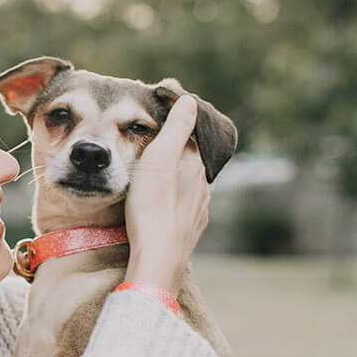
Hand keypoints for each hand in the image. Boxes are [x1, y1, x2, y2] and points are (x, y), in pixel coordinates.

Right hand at [122, 95, 209, 294]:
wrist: (158, 256)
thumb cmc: (152, 205)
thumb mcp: (159, 157)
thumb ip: (176, 127)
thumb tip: (190, 100)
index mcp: (196, 163)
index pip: (192, 136)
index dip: (178, 127)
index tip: (162, 123)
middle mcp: (203, 184)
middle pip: (192, 160)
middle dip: (178, 153)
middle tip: (155, 149)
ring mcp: (200, 208)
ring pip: (190, 185)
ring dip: (177, 178)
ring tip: (157, 177)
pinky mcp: (191, 228)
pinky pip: (186, 207)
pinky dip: (176, 200)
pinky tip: (165, 204)